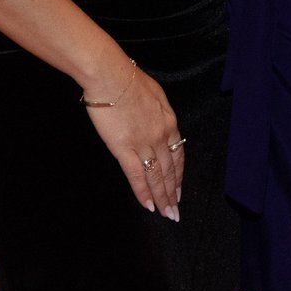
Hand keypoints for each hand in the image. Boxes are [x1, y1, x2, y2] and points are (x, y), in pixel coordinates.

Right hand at [81, 61, 185, 219]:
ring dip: (162, 198)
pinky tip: (148, 205)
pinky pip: (137, 176)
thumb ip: (157, 112)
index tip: (178, 190)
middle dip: (173, 193)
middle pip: (170, 170)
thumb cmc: (128, 79)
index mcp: (169, 122)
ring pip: (157, 177)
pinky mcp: (125, 149)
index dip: (178, 175)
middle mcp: (161, 136)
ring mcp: (145, 143)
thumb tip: (155, 121)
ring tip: (166, 214)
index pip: (178, 155)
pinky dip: (143, 192)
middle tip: (175, 211)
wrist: (111, 76)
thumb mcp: (154, 93)